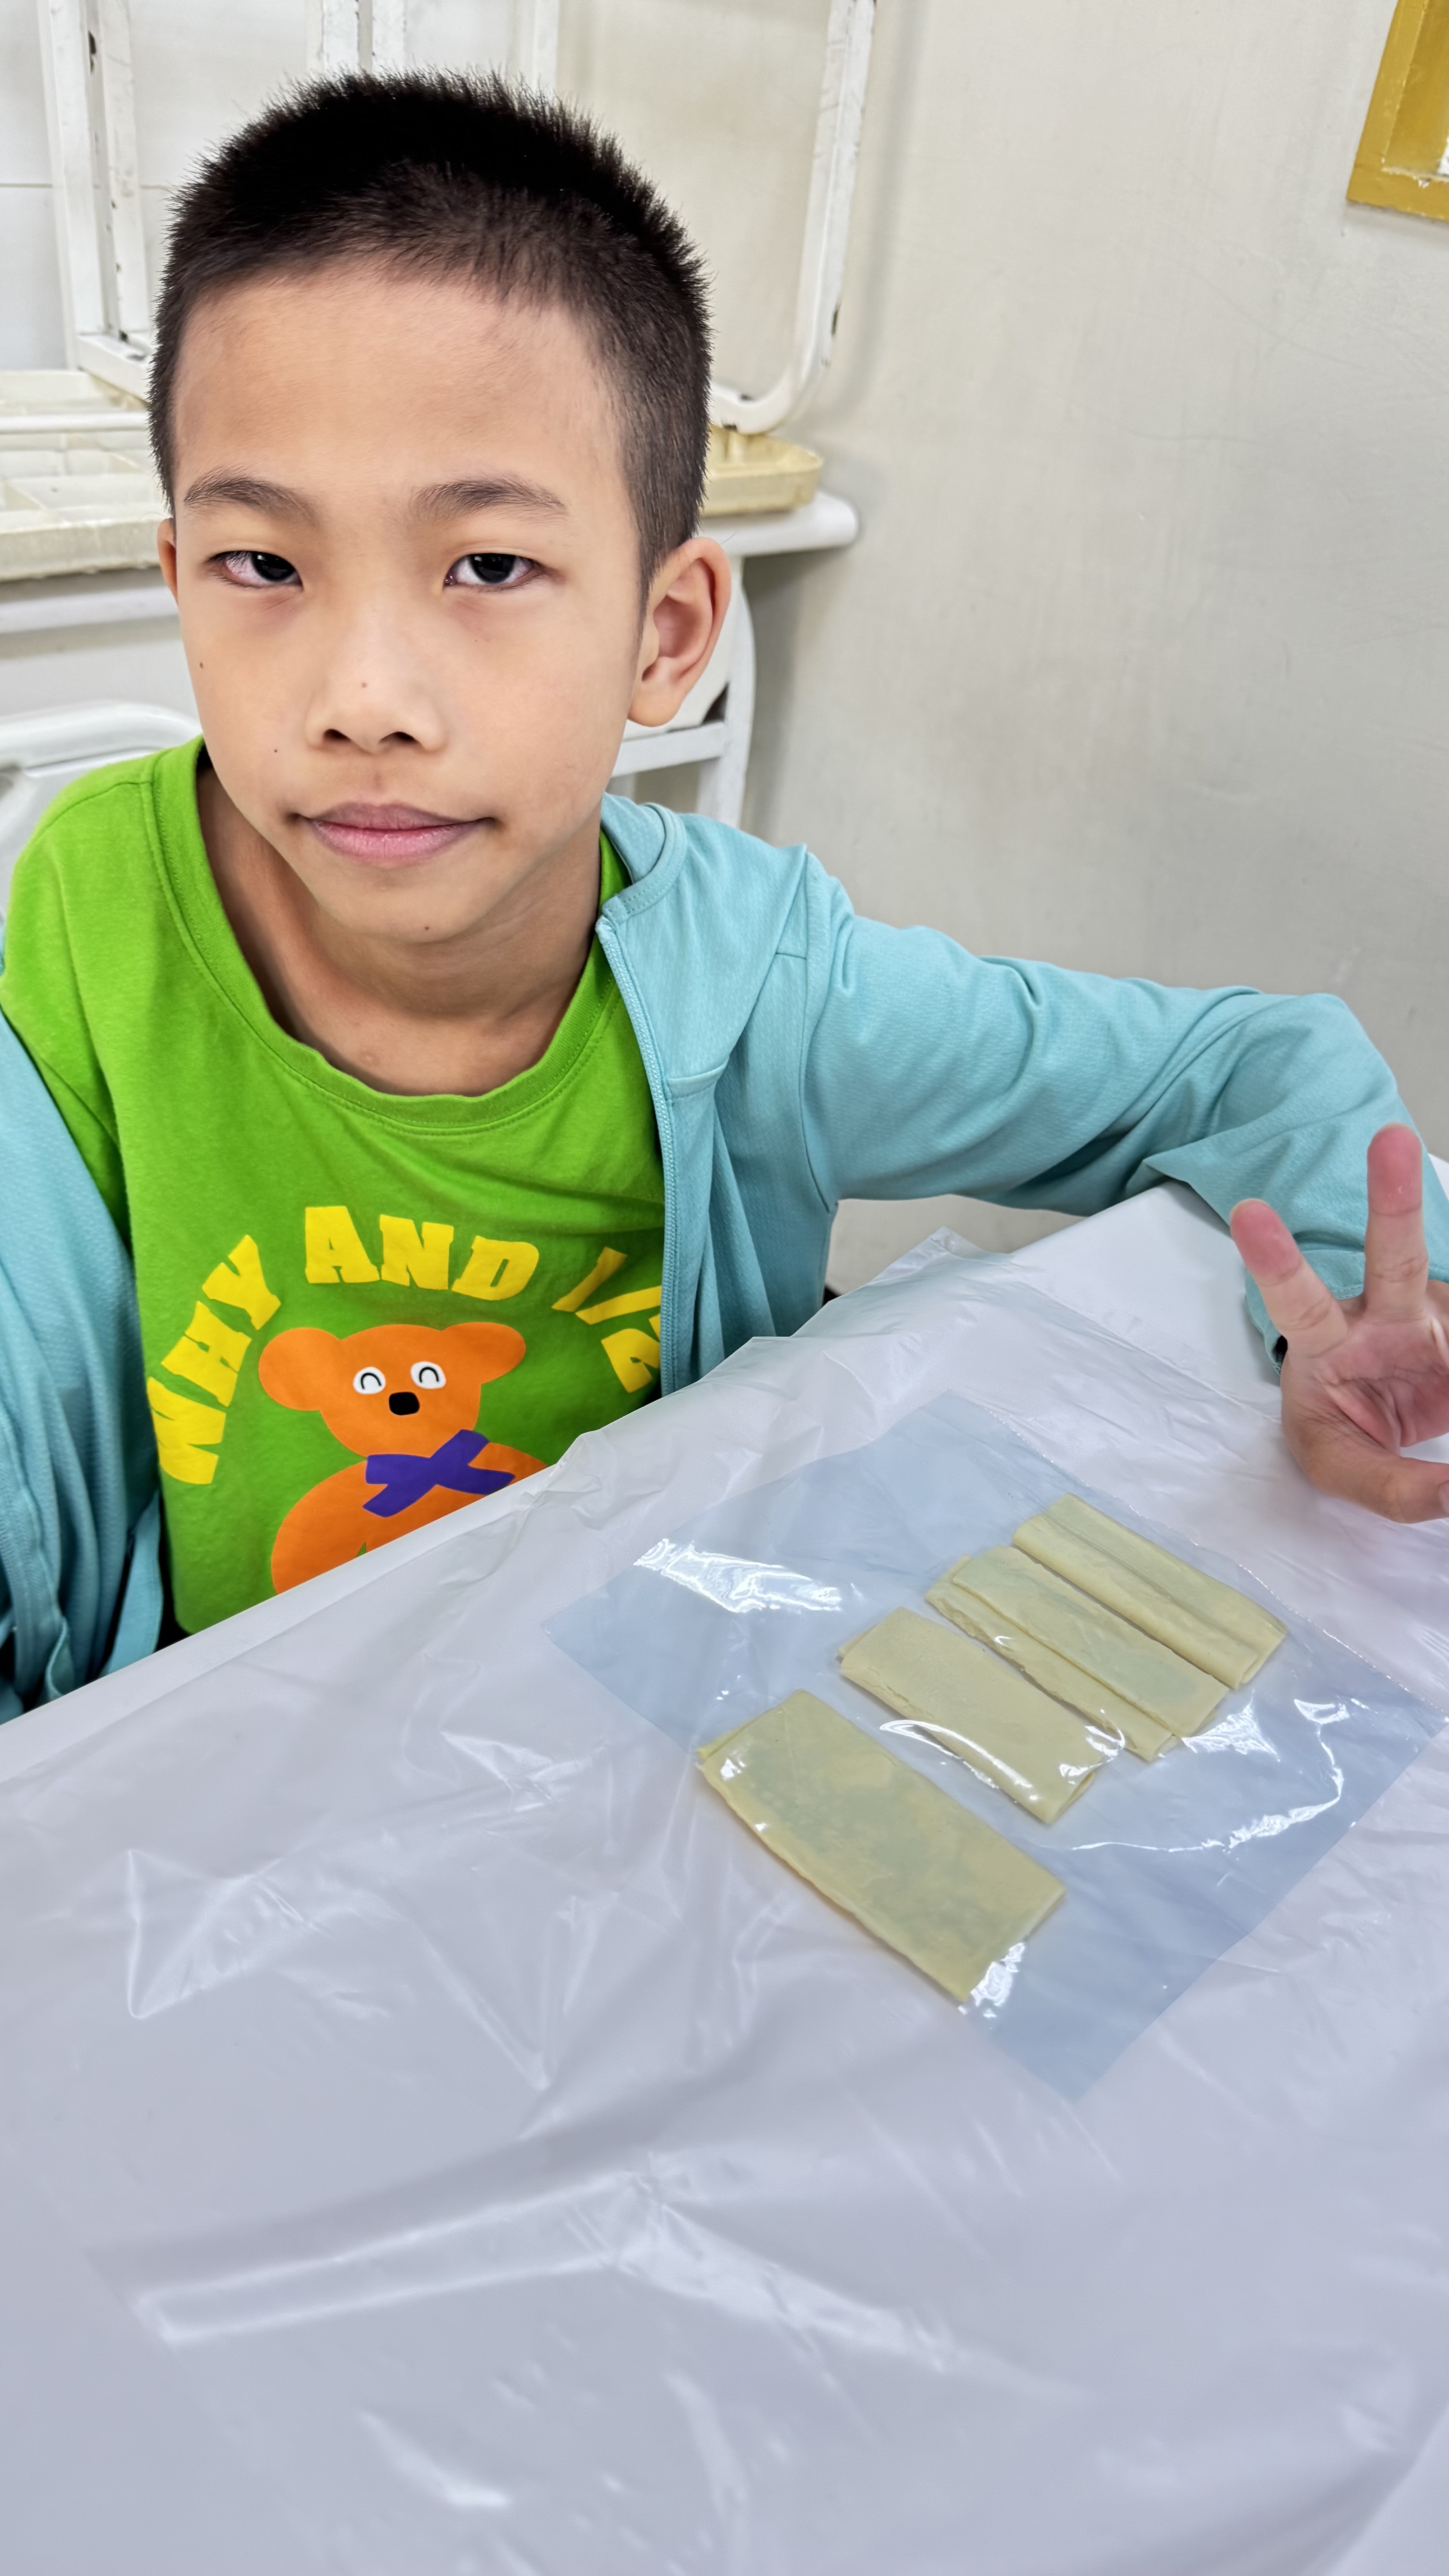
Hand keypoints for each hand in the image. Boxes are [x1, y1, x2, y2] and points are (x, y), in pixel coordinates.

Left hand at [1230, 1124, 1447, 1523]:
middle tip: (1393, 1140)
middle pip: (1392, 1255)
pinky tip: (1445, 1368)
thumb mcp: (1344, 1469)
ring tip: (1439, 1379)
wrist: (1390, 1421)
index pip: (1296, 1301)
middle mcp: (1382, 1314)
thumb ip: (1394, 1490)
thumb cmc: (1346, 1430)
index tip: (1247, 1212)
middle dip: (1393, 1196)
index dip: (1274, 1259)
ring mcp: (1433, 1311)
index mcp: (1327, 1344)